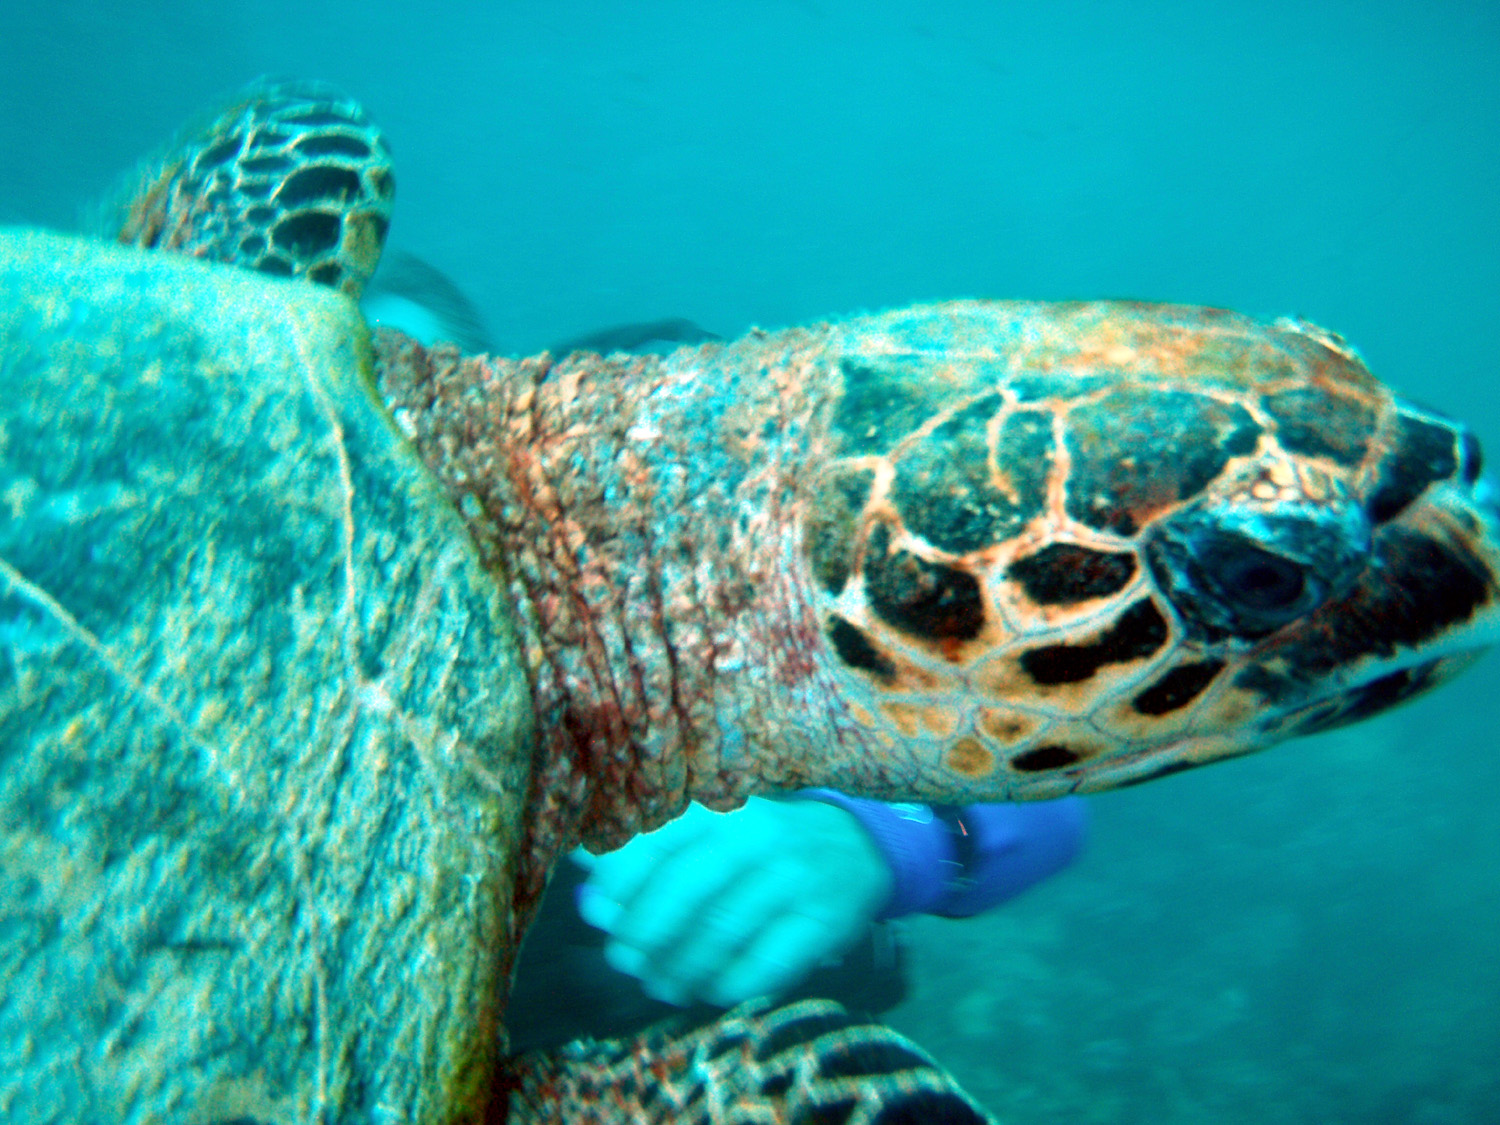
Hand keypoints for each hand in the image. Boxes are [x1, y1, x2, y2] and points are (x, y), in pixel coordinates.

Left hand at [574, 797, 892, 1007]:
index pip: (656, 840)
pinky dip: (728, 984)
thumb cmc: (762, 838)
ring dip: (679, 969)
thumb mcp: (712, 825)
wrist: (859, 846)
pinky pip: (764, 965)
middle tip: (624, 959)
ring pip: (720, 935)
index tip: (600, 910)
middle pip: (683, 893)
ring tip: (659, 982)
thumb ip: (649, 844)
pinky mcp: (823, 920)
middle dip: (644, 935)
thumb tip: (581, 867)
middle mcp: (758, 835)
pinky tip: (709, 989)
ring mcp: (794, 878)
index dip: (618, 882)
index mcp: (722, 805)